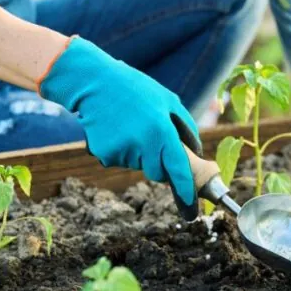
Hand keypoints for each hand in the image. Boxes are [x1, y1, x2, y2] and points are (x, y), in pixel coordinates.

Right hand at [38, 37, 201, 220]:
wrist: (94, 83)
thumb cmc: (137, 89)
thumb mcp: (169, 101)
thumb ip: (186, 129)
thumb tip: (196, 154)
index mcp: (162, 131)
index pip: (178, 169)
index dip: (186, 190)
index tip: (192, 207)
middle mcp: (143, 144)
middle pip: (157, 173)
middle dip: (159, 164)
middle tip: (151, 139)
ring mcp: (122, 151)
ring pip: (138, 166)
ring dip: (139, 153)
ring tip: (130, 125)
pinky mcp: (104, 154)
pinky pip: (120, 161)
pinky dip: (121, 150)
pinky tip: (116, 130)